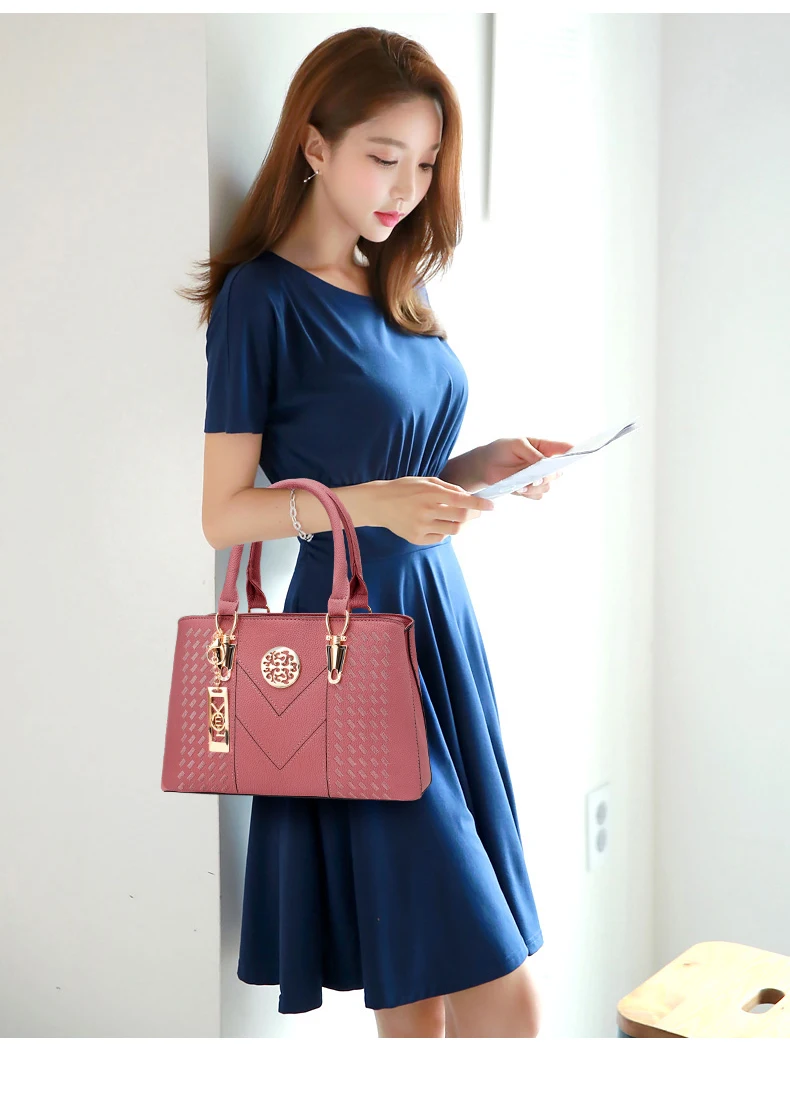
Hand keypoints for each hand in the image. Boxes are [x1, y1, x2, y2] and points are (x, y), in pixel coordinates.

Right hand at [374, 476, 495, 543]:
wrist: (378, 504)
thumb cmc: (404, 489)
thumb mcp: (426, 481)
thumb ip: (448, 488)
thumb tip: (467, 497)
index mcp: (430, 494)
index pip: (462, 501)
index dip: (479, 505)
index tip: (491, 506)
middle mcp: (427, 511)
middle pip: (461, 518)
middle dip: (473, 515)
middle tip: (475, 513)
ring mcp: (421, 527)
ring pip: (453, 530)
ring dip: (459, 524)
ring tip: (454, 517)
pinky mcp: (416, 539)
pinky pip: (440, 538)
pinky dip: (444, 531)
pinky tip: (437, 524)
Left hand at [478, 436, 573, 499]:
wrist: (485, 466)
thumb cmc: (501, 450)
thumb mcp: (516, 445)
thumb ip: (532, 453)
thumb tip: (544, 464)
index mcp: (544, 448)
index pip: (563, 448)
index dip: (573, 451)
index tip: (579, 453)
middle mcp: (544, 464)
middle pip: (557, 473)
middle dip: (547, 476)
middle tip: (535, 476)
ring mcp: (538, 478)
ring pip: (547, 487)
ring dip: (535, 487)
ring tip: (521, 483)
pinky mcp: (530, 489)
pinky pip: (537, 496)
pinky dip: (528, 494)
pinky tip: (518, 488)